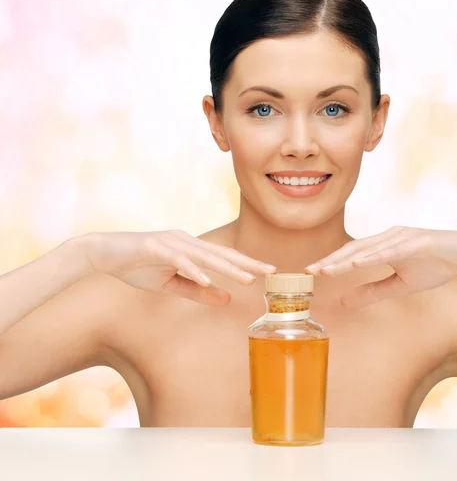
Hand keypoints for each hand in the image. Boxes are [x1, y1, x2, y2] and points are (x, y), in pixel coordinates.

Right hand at [74, 230, 275, 305]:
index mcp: (191, 248)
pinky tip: (208, 278)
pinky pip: (177, 260)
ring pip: (205, 256)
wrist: (103, 254)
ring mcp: (170, 242)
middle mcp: (185, 241)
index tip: (269, 272)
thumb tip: (226, 298)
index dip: (247, 264)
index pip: (224, 257)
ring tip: (248, 278)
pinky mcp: (153, 246)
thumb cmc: (137, 267)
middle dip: (247, 263)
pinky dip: (193, 269)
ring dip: (228, 267)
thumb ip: (198, 290)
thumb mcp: (171, 284)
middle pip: (222, 253)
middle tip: (271, 271)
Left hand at [304, 226, 456, 308]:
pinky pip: (392, 250)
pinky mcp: (418, 240)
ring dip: (345, 259)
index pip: (351, 255)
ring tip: (326, 269)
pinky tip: (357, 262)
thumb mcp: (400, 285)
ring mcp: (403, 236)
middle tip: (308, 271)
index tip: (310, 274)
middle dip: (331, 261)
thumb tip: (345, 302)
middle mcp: (389, 236)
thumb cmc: (435, 267)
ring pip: (368, 248)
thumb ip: (373, 292)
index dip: (331, 263)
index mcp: (383, 245)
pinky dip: (373, 256)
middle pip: (353, 249)